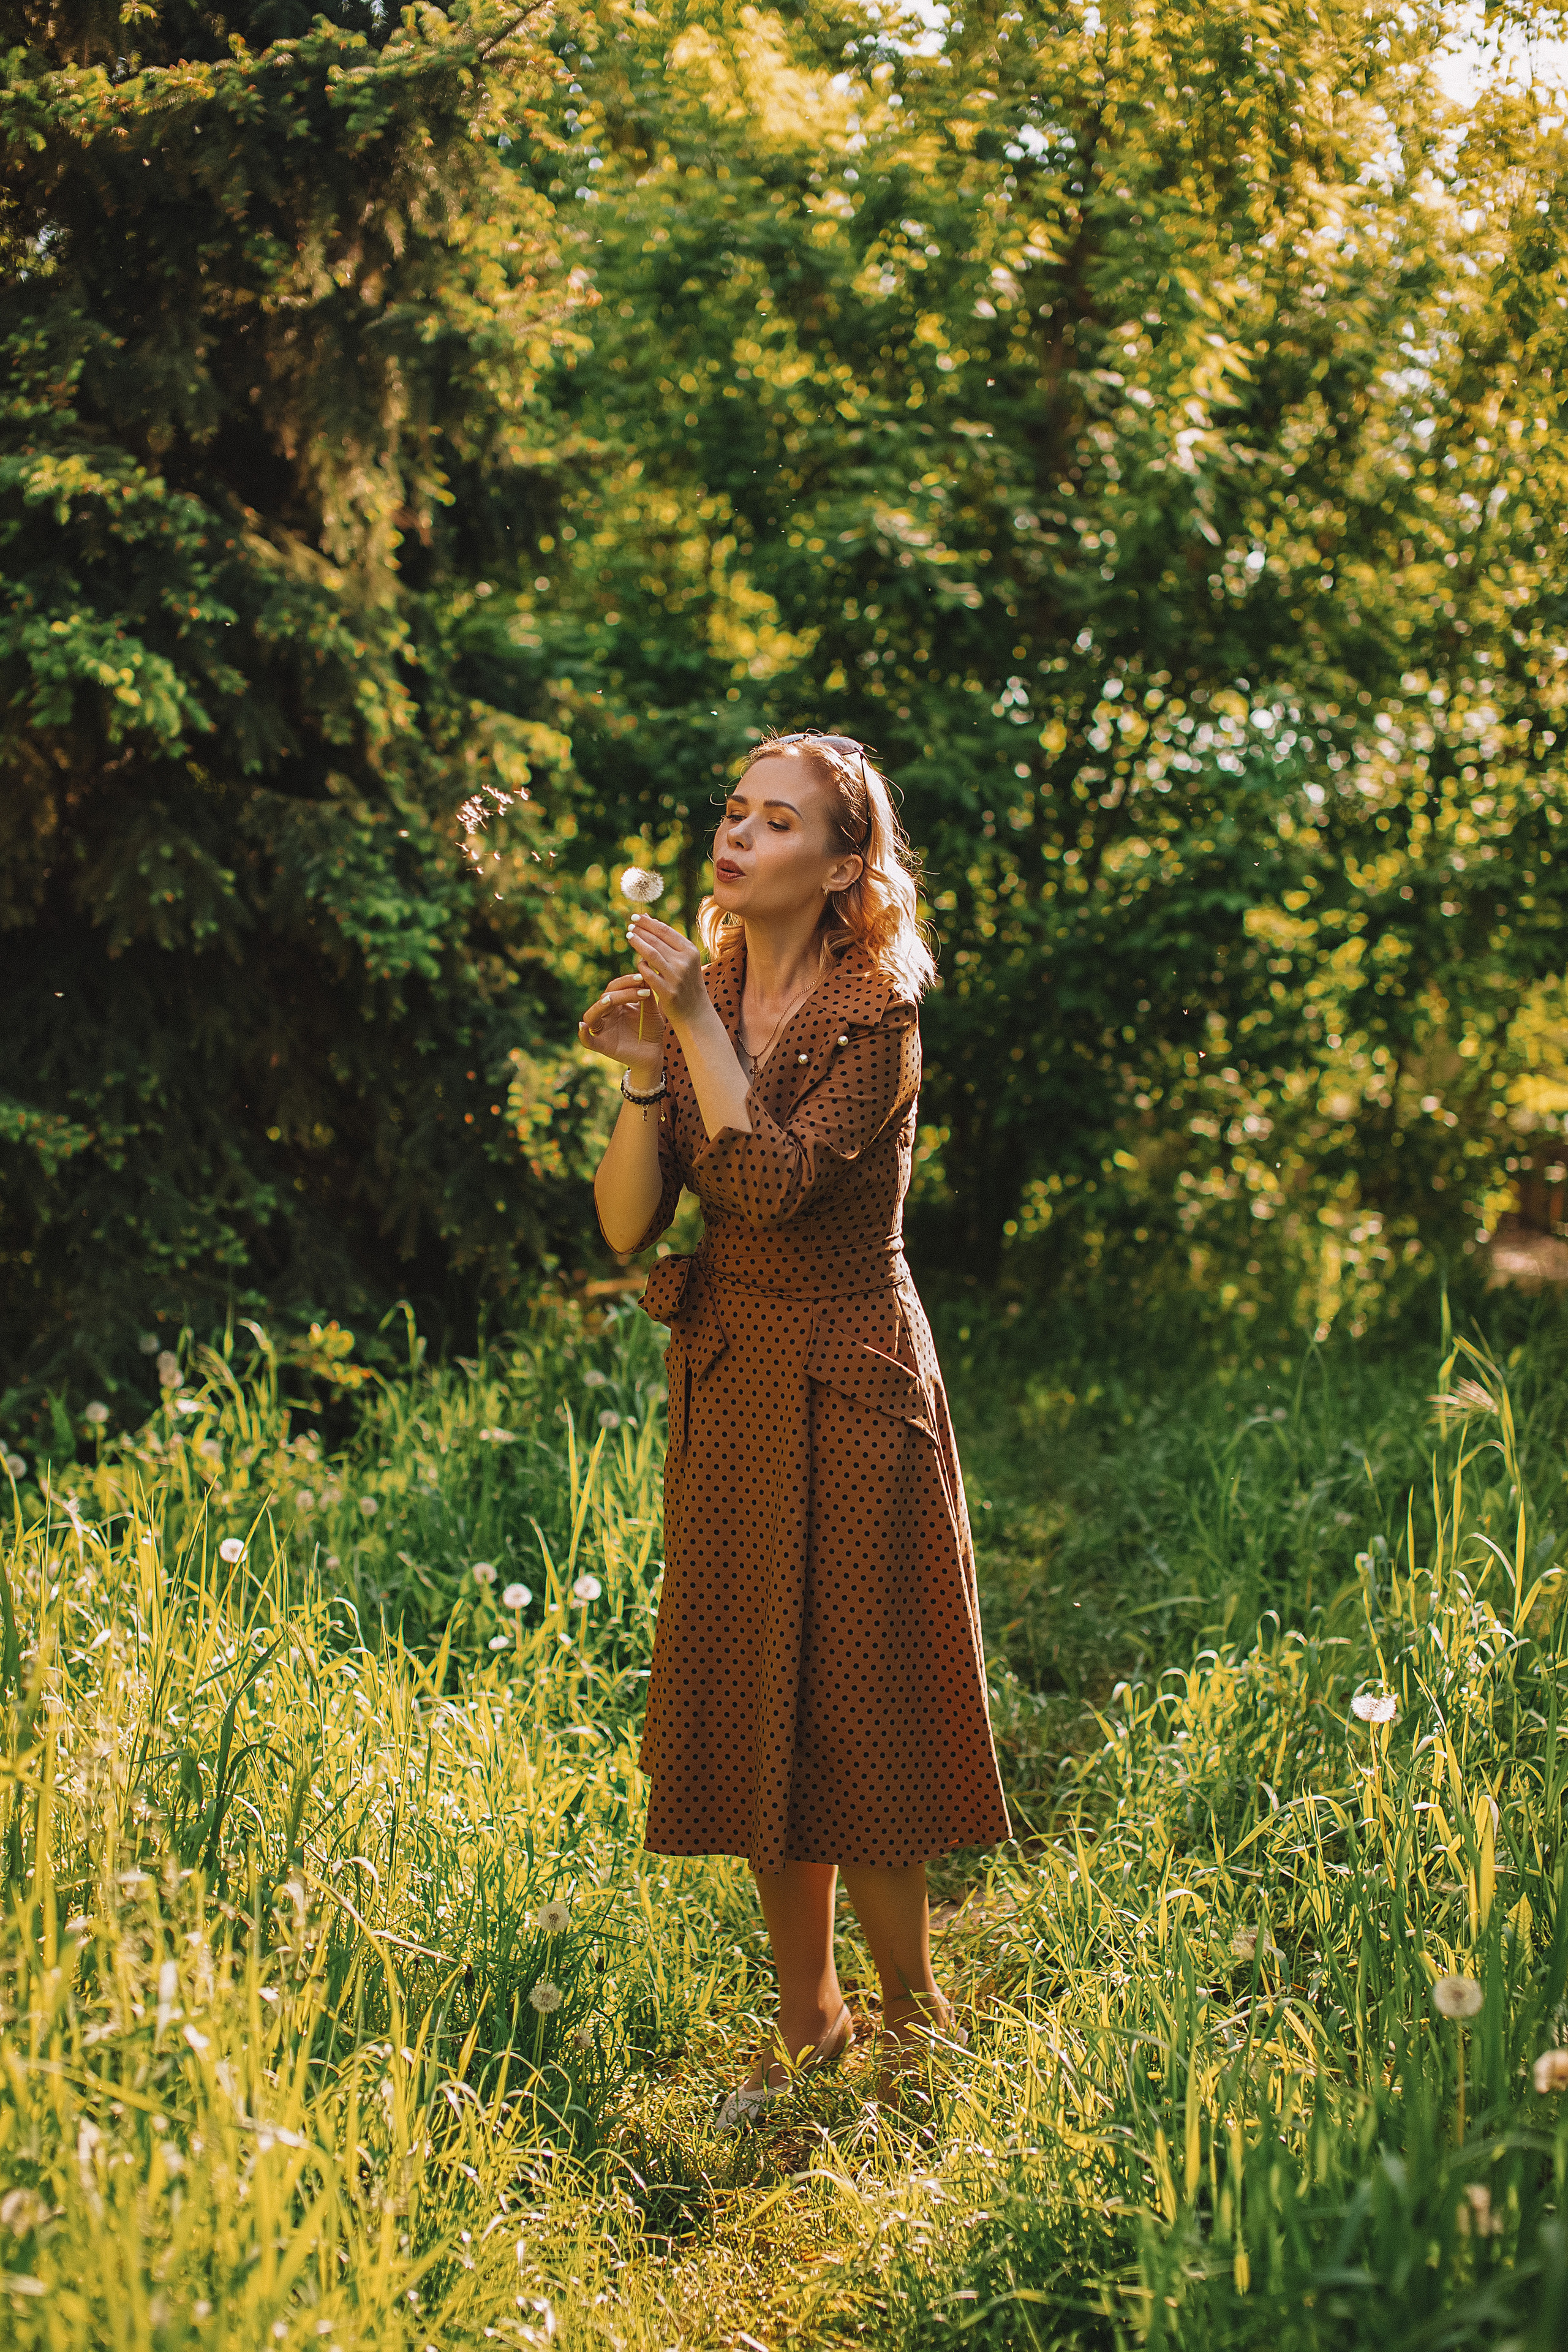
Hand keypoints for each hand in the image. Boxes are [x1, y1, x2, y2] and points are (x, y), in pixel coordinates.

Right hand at [579, 973, 665, 1076]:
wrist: (654, 1053)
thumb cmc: (651, 1030)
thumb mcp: (651, 1011)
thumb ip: (646, 996)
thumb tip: (644, 975)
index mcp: (616, 1004)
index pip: (614, 987)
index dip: (626, 981)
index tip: (642, 977)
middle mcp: (607, 1015)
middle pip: (605, 997)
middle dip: (622, 991)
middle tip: (642, 989)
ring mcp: (603, 1030)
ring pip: (592, 1015)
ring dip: (600, 1006)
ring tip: (610, 1000)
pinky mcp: (602, 1045)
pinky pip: (587, 1041)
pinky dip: (583, 1034)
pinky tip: (582, 1026)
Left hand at [625, 912, 706, 1028]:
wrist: (696, 1012)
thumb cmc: (686, 983)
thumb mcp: (684, 960)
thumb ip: (668, 942)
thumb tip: (649, 919)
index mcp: (690, 951)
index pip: (666, 931)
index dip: (649, 923)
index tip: (636, 916)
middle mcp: (685, 962)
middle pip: (657, 940)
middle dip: (641, 931)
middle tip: (629, 925)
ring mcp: (676, 977)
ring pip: (651, 954)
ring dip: (638, 943)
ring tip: (629, 936)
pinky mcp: (667, 991)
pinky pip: (648, 974)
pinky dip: (641, 966)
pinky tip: (638, 963)